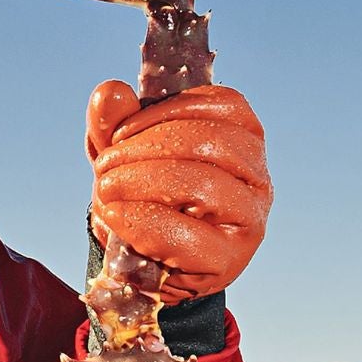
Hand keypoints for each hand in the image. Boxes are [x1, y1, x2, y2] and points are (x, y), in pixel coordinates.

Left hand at [85, 79, 270, 302]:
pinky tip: (115, 217)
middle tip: (104, 167)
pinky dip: (141, 221)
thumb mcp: (124, 158)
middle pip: (212, 141)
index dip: (164, 111)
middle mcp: (257, 176)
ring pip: (203, 183)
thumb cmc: (143, 204)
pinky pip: (188, 235)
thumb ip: (115, 125)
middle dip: (145, 147)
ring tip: (106, 190)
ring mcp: (249, 219)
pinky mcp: (228, 260)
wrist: (144, 269)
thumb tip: (109, 92)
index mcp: (243, 139)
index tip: (119, 134)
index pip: (222, 104)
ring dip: (141, 181)